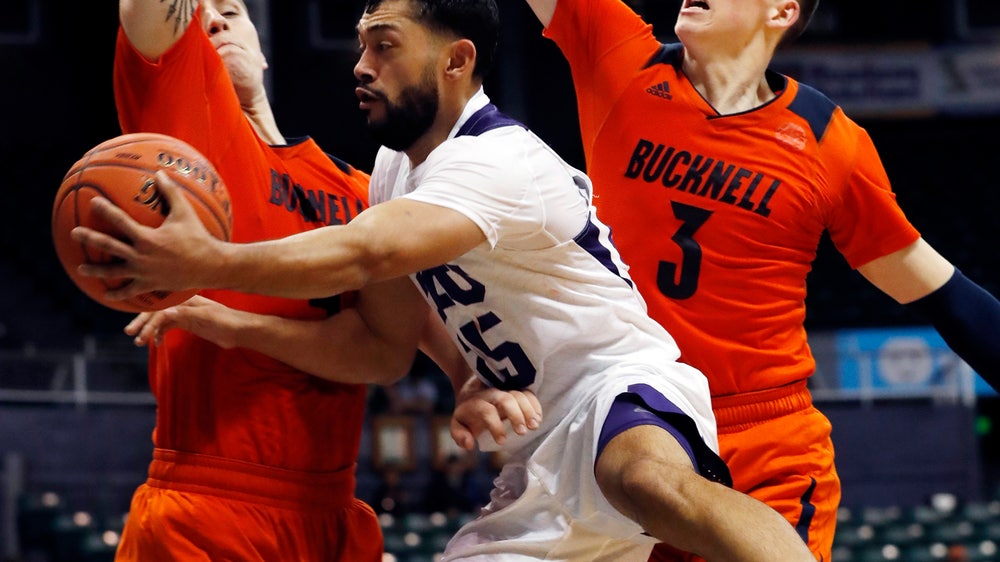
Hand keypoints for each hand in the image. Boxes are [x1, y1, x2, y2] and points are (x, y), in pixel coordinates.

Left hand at [71, 170, 223, 301]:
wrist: (210, 266)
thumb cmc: (198, 238)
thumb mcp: (185, 213)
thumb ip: (171, 192)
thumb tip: (160, 173)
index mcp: (146, 238)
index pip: (120, 221)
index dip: (105, 210)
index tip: (93, 202)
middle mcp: (140, 256)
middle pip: (108, 246)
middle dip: (89, 238)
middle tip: (74, 233)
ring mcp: (143, 273)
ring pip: (114, 272)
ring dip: (96, 270)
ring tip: (81, 268)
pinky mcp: (150, 285)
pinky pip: (130, 291)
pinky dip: (119, 294)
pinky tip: (108, 295)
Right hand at [125, 295, 242, 347]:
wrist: (240, 330)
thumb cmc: (227, 321)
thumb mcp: (206, 318)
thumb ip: (185, 315)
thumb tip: (164, 313)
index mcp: (186, 299)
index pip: (160, 306)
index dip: (147, 318)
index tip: (137, 331)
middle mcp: (182, 303)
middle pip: (156, 311)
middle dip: (142, 322)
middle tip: (130, 334)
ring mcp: (184, 312)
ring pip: (160, 319)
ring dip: (150, 329)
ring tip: (138, 342)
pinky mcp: (187, 322)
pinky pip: (168, 325)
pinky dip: (160, 333)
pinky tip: (157, 342)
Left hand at [450, 376, 541, 449]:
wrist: (473, 389)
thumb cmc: (469, 413)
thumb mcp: (458, 423)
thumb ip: (460, 435)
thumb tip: (469, 444)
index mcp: (476, 403)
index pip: (486, 411)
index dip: (495, 426)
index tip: (502, 442)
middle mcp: (491, 394)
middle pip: (505, 399)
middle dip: (516, 415)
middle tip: (523, 432)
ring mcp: (505, 389)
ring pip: (519, 394)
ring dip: (528, 410)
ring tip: (534, 426)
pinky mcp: (516, 388)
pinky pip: (527, 392)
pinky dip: (534, 404)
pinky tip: (538, 418)